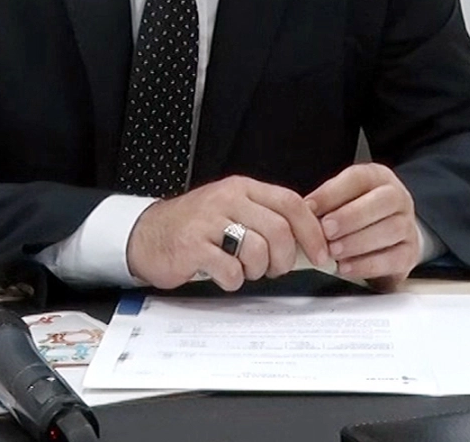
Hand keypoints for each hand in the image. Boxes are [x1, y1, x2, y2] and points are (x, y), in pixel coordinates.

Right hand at [126, 176, 331, 290]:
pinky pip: (230, 270)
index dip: (312, 231)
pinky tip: (222, 275)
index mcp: (242, 189)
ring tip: (243, 270)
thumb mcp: (232, 210)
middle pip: (278, 230)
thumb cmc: (195, 227)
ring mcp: (209, 221)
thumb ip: (266, 217)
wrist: (148, 235)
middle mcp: (227, 199)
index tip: (321, 253)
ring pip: (257, 251)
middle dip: (284, 258)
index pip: (291, 203)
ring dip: (257, 270)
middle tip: (275, 268)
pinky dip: (233, 281)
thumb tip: (309, 239)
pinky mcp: (193, 246)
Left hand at [306, 163, 421, 290]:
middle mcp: (398, 198)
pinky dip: (366, 264)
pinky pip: (393, 259)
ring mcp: (407, 226)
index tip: (310, 207)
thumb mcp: (343, 201)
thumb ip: (326, 204)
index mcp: (378, 178)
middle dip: (351, 216)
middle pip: (382, 201)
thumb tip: (302, 212)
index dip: (333, 192)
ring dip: (358, 242)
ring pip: (390, 230)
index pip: (359, 178)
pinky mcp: (410, 254)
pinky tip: (346, 267)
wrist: (391, 239)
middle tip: (326, 230)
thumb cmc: (360, 216)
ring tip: (333, 251)